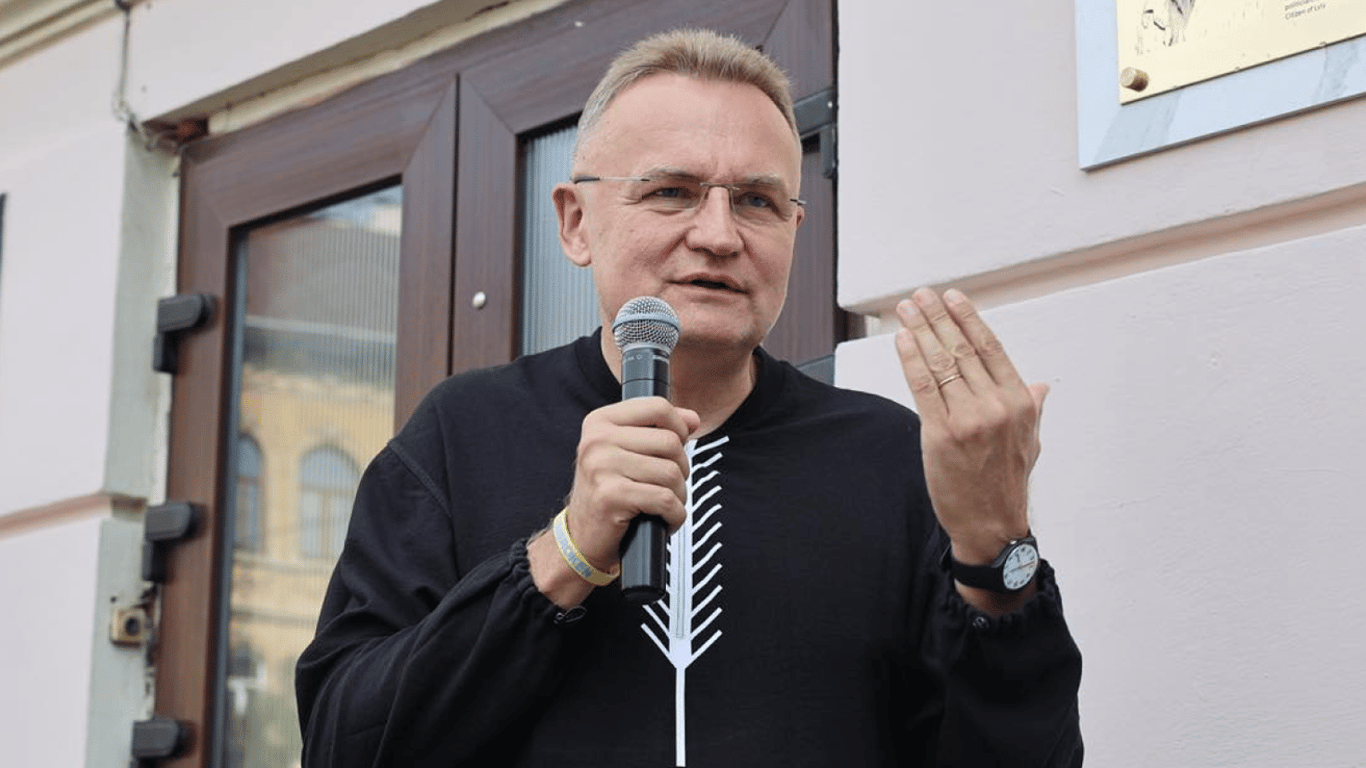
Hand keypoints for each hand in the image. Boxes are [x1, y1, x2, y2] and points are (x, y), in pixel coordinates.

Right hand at [563, 397, 699, 571]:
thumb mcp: (627, 452)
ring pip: (671, 472)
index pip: (658, 407)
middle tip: (668, 485)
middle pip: (670, 441)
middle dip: (681, 468)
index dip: (679, 428)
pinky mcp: (611, 496)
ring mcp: (601, 467)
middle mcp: (597, 440)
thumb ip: (659, 429)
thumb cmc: (609, 492)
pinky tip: (664, 519)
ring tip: (665, 504)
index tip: (675, 449)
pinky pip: (665, 499)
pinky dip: (674, 515)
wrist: (583, 536)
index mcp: (600, 421)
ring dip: (679, 495)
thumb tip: (693, 420)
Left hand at [894, 288, 1048, 567]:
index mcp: (1020, 403)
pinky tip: (903, 340)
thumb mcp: (1030, 441)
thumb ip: (1032, 407)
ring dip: (921, 331)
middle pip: (962, 350)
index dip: (969, 319)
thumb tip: (1040, 385)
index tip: (952, 297)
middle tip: (921, 295)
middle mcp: (996, 406)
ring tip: (907, 309)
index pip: (991, 349)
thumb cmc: (1007, 483)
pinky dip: (911, 359)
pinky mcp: (941, 435)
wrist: (990, 525)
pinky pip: (923, 387)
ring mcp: (968, 420)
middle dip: (938, 318)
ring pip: (941, 364)